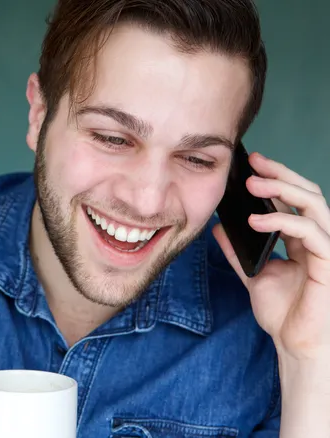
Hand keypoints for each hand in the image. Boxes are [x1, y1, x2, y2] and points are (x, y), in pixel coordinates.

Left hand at [213, 152, 329, 360]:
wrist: (294, 343)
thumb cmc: (282, 311)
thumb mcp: (252, 274)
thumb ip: (237, 251)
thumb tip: (219, 228)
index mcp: (302, 239)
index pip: (294, 199)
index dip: (275, 179)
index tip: (249, 165)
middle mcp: (317, 239)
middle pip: (307, 193)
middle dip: (281, 174)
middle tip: (254, 162)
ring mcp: (326, 249)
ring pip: (313, 205)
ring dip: (282, 190)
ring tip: (252, 185)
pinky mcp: (329, 262)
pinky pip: (311, 232)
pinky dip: (284, 222)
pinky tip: (257, 222)